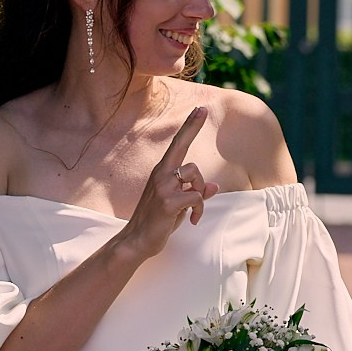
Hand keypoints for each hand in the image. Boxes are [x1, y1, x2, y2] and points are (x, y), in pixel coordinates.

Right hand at [115, 107, 219, 263]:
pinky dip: (199, 210)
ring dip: (200, 195)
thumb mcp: (179, 205)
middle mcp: (161, 175)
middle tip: (201, 121)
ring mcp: (163, 187)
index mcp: (162, 172)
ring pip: (196, 177)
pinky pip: (197, 197)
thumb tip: (215, 187)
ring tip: (193, 211)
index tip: (199, 108)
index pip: (177, 144)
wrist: (136, 241)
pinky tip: (192, 221)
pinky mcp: (168, 202)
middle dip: (195, 143)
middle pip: (185, 151)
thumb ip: (195, 193)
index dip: (189, 126)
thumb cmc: (158, 222)